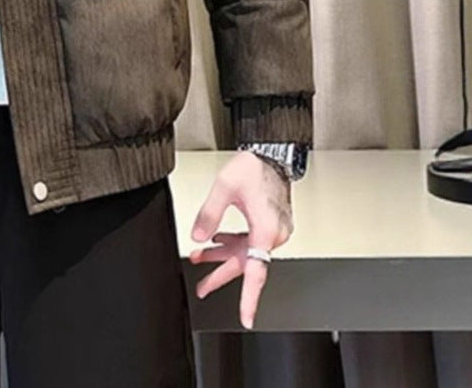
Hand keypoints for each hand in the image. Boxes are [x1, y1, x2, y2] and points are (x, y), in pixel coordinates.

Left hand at [187, 151, 293, 330]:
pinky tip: (216, 239)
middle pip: (245, 265)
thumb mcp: (224, 186)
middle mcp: (273, 235)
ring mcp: (273, 231)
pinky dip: (231, 242)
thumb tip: (198, 237)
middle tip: (202, 288)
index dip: (249, 298)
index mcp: (265, 230)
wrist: (272, 155)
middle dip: (220, 275)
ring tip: (199, 258)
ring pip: (245, 253)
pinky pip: (249, 242)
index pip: (256, 272)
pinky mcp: (269, 225)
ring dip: (222, 255)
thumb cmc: (254, 168)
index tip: (246, 317)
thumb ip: (209, 213)